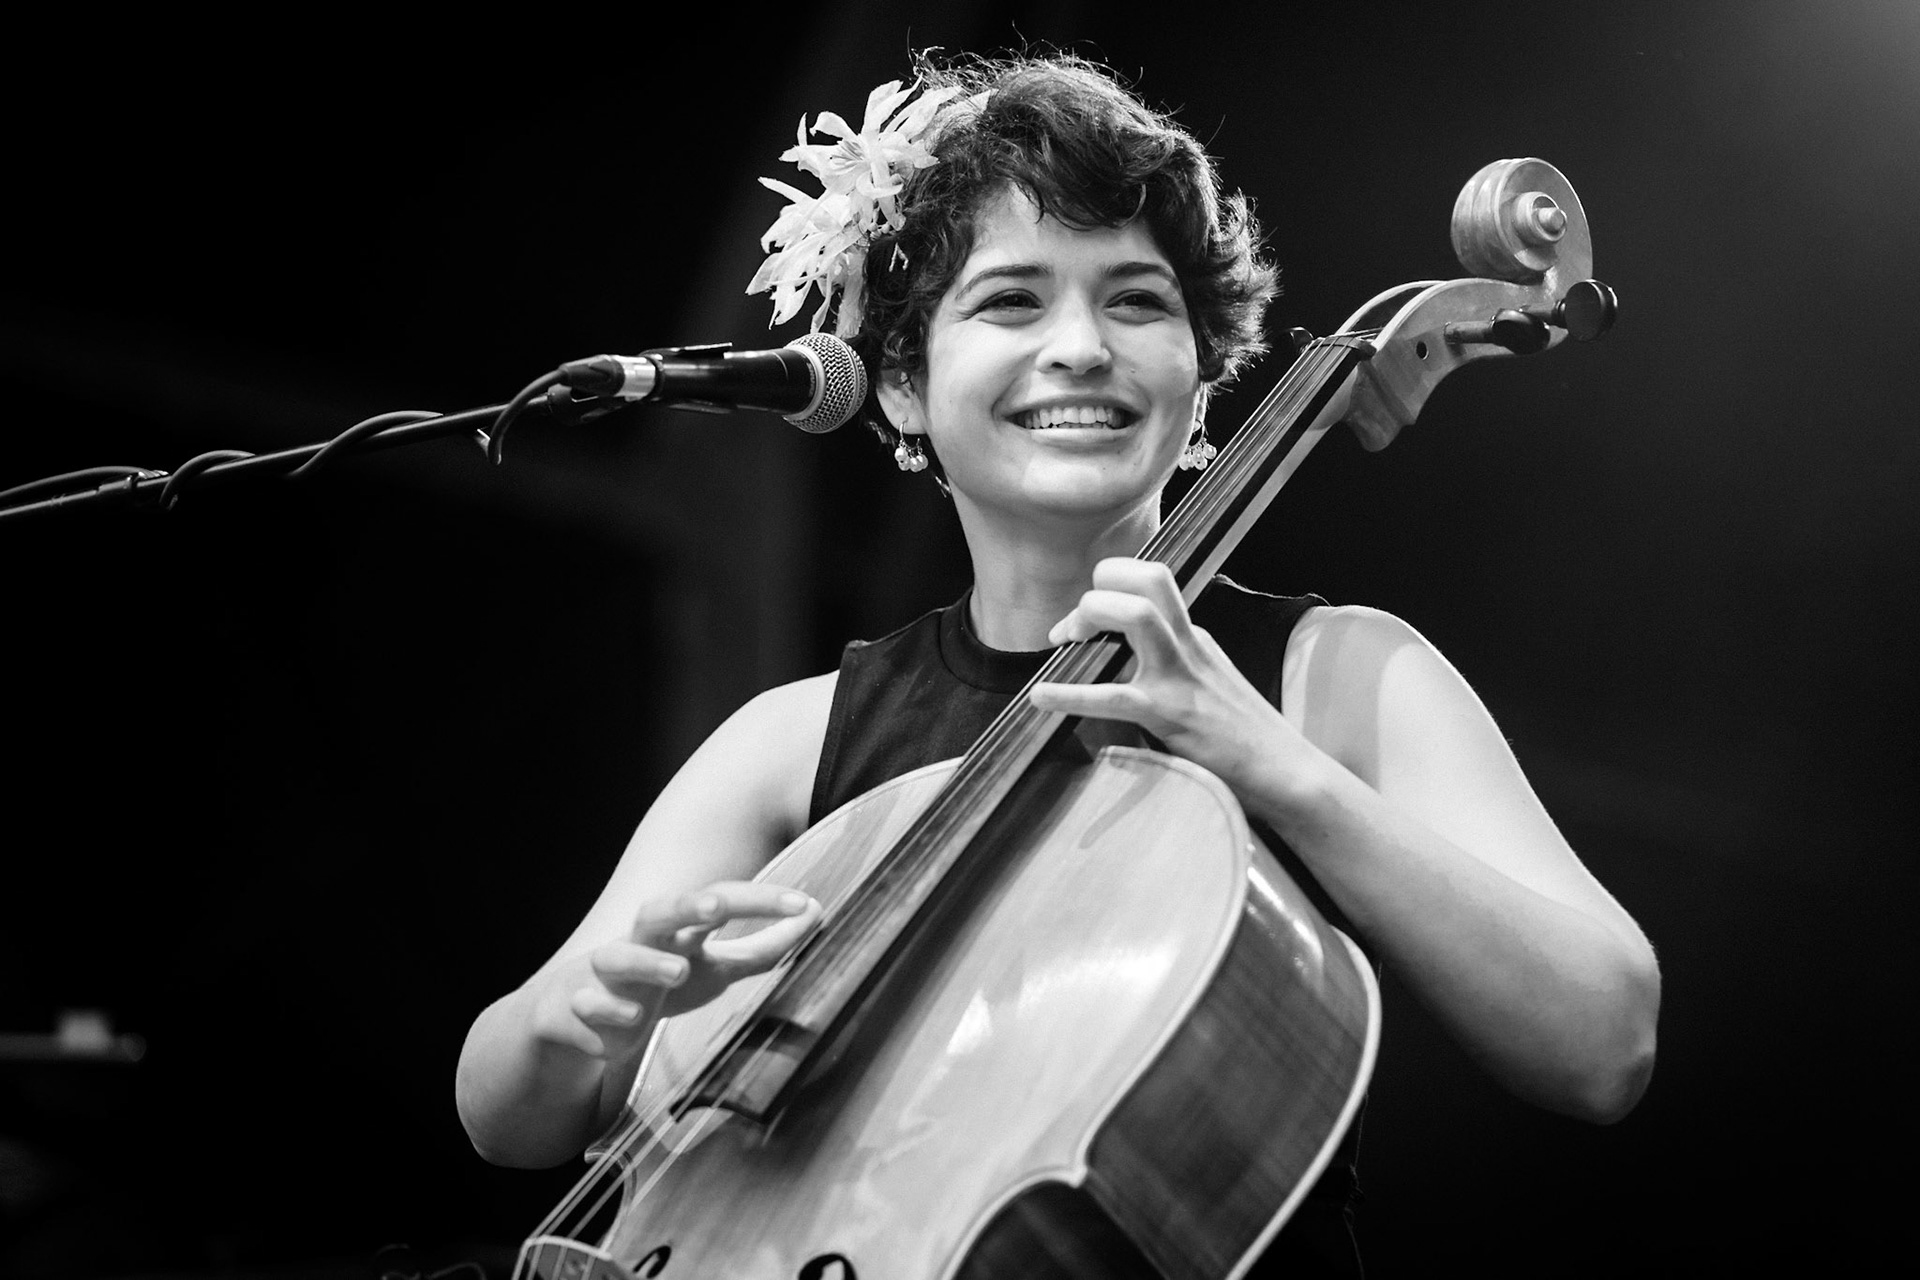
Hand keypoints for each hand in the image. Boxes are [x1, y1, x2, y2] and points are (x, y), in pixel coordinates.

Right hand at [561, 881, 820, 1058]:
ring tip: (678, 969)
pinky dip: (603, 1011)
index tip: (805, 904)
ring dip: (646, 962)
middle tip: (717, 907)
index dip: (760, 901)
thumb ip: (763, 947)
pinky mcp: (576, 1008)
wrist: (577, 1015)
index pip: (720, 901)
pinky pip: (586, 1007)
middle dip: (686, 906)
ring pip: (617, 957)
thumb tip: (816, 914)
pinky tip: (628, 1020)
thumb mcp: (713, 965)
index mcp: (677, 929)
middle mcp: (640, 942)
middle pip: (661, 912)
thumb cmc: (656, 982)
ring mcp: (605, 974)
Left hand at [1029, 558, 1305, 796]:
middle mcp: (1189, 645)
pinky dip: (1070, 694)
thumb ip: (1177, 667)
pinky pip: (1113, 697)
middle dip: (1100, 588)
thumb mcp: (1213, 684)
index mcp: (1194, 639)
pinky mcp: (1172, 716)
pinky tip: (1039, 697)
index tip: (1081, 621)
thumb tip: (1132, 669)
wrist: (1289, 771)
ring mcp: (1182, 678)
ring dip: (1092, 615)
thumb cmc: (1248, 736)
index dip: (1111, 587)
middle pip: (1149, 578)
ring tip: (1063, 641)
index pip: (1152, 583)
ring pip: (1138, 615)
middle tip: (1070, 630)